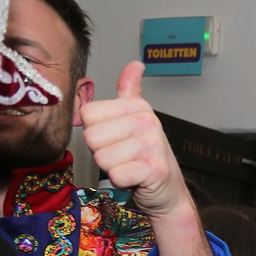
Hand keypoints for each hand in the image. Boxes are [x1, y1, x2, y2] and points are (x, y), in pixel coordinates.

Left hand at [81, 62, 190, 219]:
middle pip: (92, 137)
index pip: (87, 115)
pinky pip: (116, 175)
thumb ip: (129, 91)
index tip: (114, 138)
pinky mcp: (155, 170)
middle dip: (101, 152)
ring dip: (112, 169)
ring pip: (102, 158)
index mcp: (137, 106)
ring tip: (129, 167)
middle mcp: (147, 121)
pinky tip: (135, 179)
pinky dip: (122, 182)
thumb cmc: (145, 156)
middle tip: (122, 156)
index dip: (95, 131)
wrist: (168, 191)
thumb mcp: (136, 119)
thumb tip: (136, 64)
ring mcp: (153, 145)